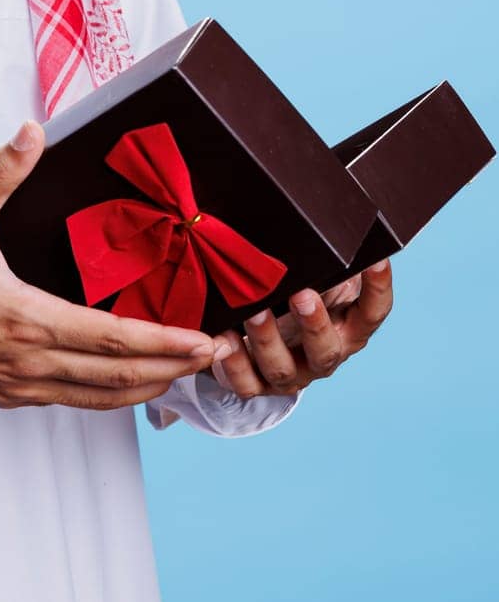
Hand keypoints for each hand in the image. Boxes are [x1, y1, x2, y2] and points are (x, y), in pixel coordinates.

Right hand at [0, 120, 234, 411]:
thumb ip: (0, 172)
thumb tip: (32, 131)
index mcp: (25, 320)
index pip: (111, 338)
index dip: (164, 341)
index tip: (201, 338)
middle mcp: (28, 363)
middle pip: (118, 378)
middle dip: (173, 369)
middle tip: (214, 358)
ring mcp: (18, 386)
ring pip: (99, 399)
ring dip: (148, 388)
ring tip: (184, 373)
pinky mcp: (7, 396)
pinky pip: (72, 401)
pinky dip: (109, 395)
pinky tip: (125, 382)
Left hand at [206, 261, 393, 398]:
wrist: (261, 340)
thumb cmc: (293, 294)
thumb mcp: (314, 275)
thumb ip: (322, 257)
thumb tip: (327, 217)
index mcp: (347, 327)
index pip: (373, 312)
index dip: (378, 288)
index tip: (377, 259)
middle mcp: (323, 355)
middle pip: (326, 349)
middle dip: (314, 324)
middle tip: (302, 294)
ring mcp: (291, 374)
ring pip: (283, 368)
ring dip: (268, 340)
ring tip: (255, 312)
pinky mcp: (257, 384)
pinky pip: (246, 384)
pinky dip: (233, 364)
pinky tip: (223, 339)